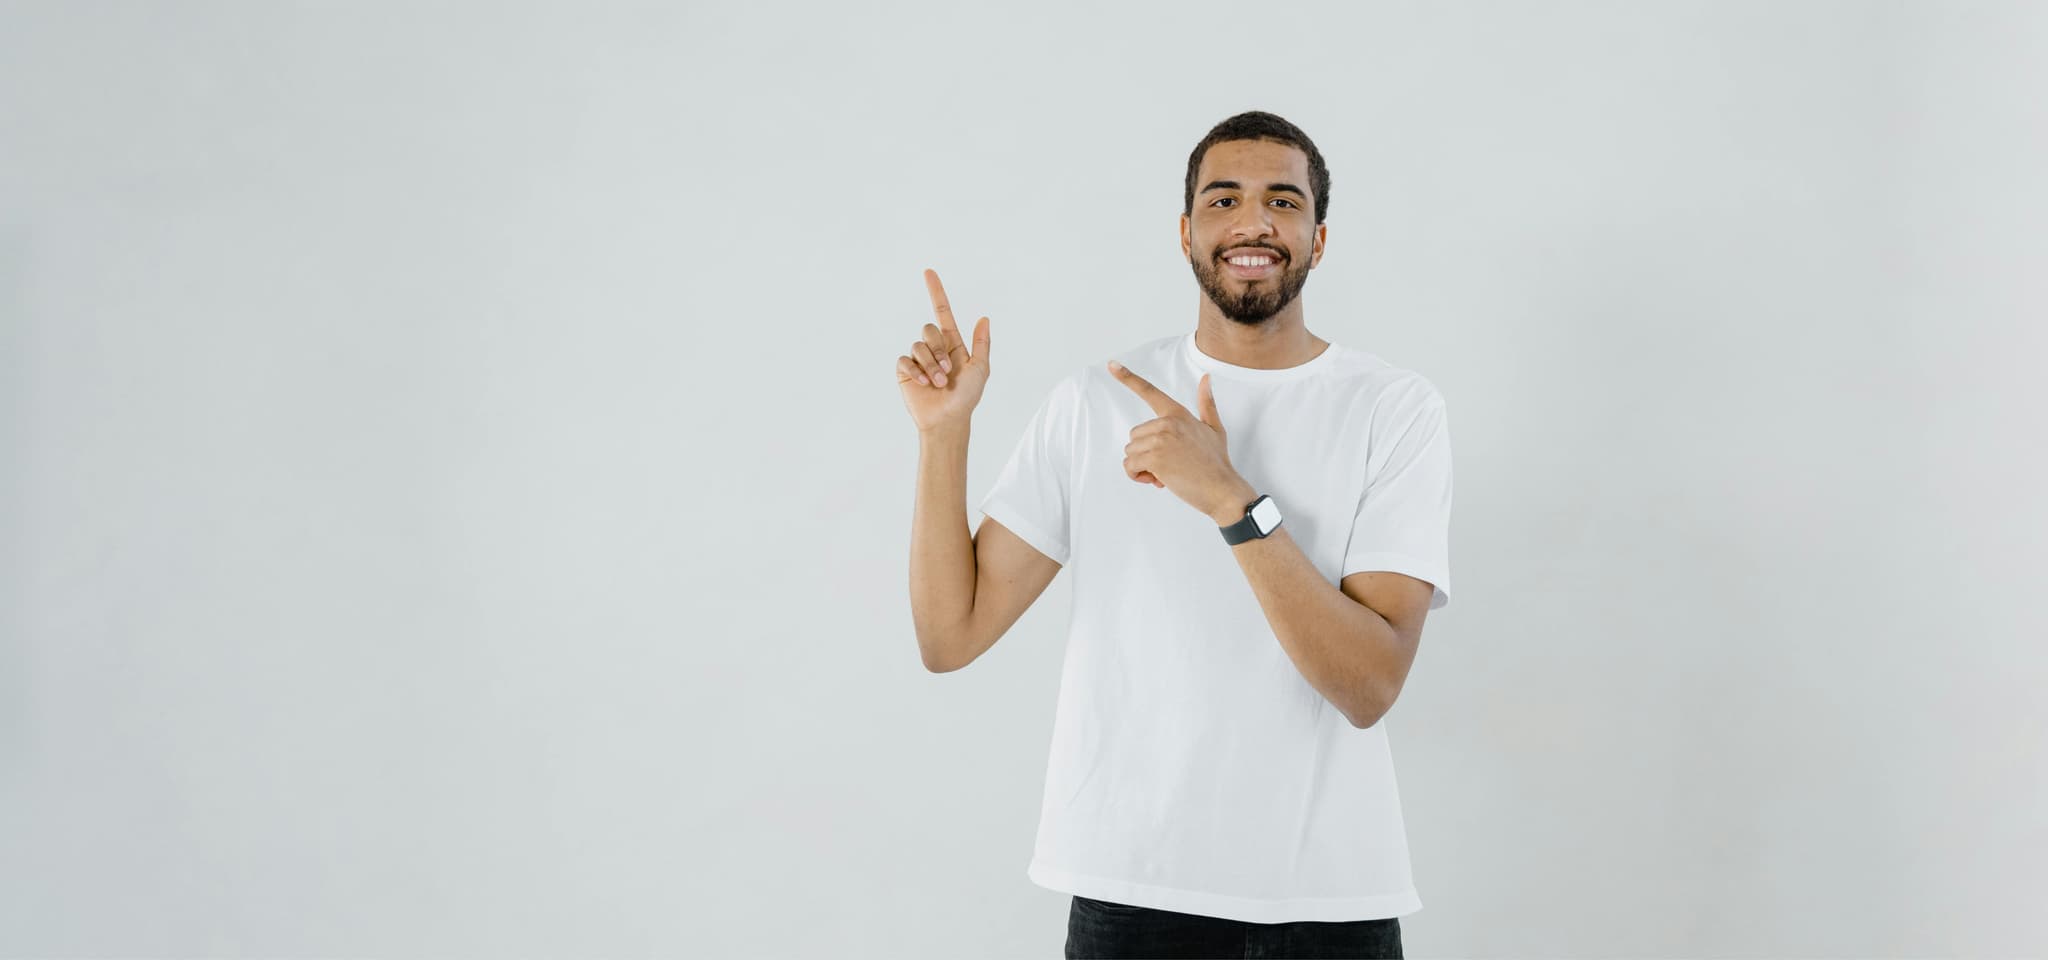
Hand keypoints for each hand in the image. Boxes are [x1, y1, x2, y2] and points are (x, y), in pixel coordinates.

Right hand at [897, 268, 990, 433]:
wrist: (948, 419)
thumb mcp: (980, 369)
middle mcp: (934, 348)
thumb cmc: (967, 397)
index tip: (928, 272)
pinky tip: (924, 384)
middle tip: (947, 373)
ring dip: (930, 365)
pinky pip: (904, 359)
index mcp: (952, 344)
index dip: (936, 292)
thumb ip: (982, 343)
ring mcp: (918, 359)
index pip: (942, 312)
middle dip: (938, 349)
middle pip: (929, 329)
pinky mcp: (905, 371)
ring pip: (917, 345)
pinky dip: (915, 370)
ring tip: (938, 383)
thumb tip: (984, 318)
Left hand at [1107, 361, 1254, 521]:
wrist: (1222, 490)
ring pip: (1131, 452)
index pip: (1150, 392)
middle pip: (1135, 436)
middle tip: (1169, 465)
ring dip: (1142, 467)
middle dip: (1146, 453)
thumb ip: (1206, 403)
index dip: (1127, 377)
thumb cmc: (1217, 462)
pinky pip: (1130, 466)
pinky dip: (1138, 476)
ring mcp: (1160, 439)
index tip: (1111, 364)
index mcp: (1178, 414)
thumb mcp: (1214, 428)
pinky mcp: (1155, 458)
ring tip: (1167, 474)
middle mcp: (1167, 422)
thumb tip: (1206, 378)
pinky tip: (1158, 480)